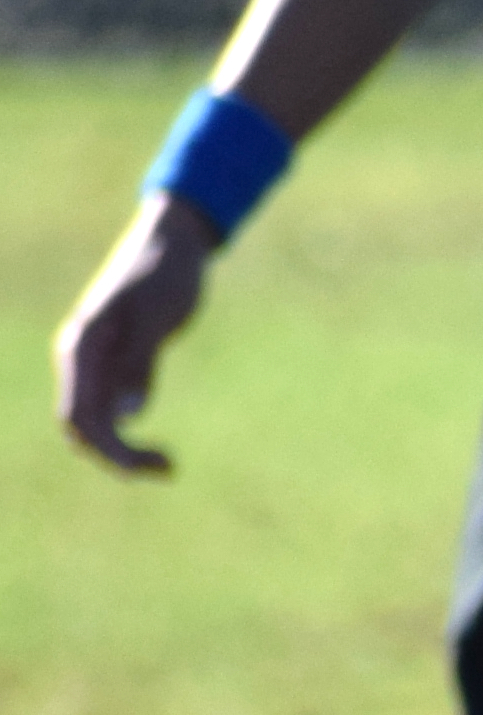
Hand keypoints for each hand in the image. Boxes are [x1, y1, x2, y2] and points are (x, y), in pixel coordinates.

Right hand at [53, 195, 220, 476]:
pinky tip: (157, 447)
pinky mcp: (113, 363)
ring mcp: (93, 361)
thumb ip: (139, 361)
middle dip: (117, 457)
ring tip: (168, 465)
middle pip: (81, 427)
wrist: (172, 245)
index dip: (112, 450)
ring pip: (92, 422)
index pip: (80, 416)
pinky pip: (108, 409)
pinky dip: (126, 433)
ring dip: (122, 450)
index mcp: (83, 346)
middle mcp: (79, 358)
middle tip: (169, 470)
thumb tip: (126, 414)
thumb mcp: (157, 316)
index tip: (157, 464)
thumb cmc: (165, 274)